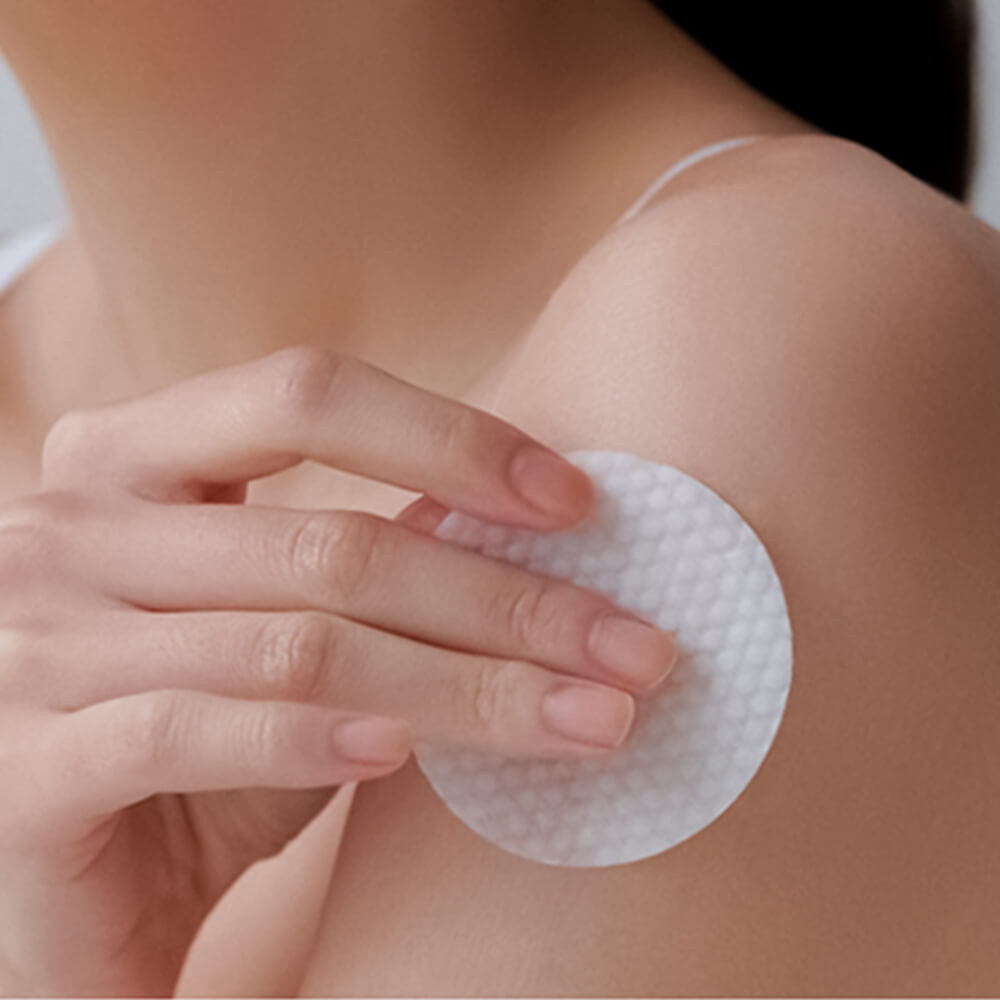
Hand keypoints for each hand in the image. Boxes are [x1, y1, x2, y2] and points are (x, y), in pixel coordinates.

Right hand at [0, 347, 676, 995]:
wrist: (69, 879)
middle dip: (507, 600)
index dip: (450, 436)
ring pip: (296, 644)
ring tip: (588, 719)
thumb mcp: (280, 630)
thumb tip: (524, 538)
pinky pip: (190, 732)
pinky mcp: (24, 769)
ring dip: (467, 688)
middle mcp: (70, 529)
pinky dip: (312, 744)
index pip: (303, 395)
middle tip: (635, 648)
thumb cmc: (195, 738)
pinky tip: (408, 758)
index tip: (576, 503)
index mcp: (131, 458)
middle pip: (331, 540)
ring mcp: (31, 643)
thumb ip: (364, 574)